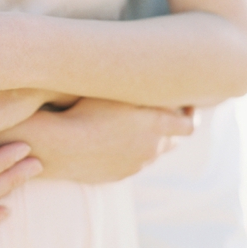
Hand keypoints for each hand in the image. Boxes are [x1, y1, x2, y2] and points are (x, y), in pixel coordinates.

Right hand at [0, 98, 194, 182]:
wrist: (58, 145)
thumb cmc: (85, 109)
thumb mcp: (118, 89)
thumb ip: (142, 84)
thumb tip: (159, 72)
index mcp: (157, 126)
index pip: (189, 125)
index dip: (189, 115)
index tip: (184, 106)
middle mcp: (151, 149)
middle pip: (173, 141)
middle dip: (169, 128)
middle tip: (159, 115)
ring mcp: (135, 165)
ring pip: (151, 154)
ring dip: (147, 141)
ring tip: (131, 127)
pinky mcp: (117, 175)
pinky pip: (131, 163)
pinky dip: (128, 153)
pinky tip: (111, 141)